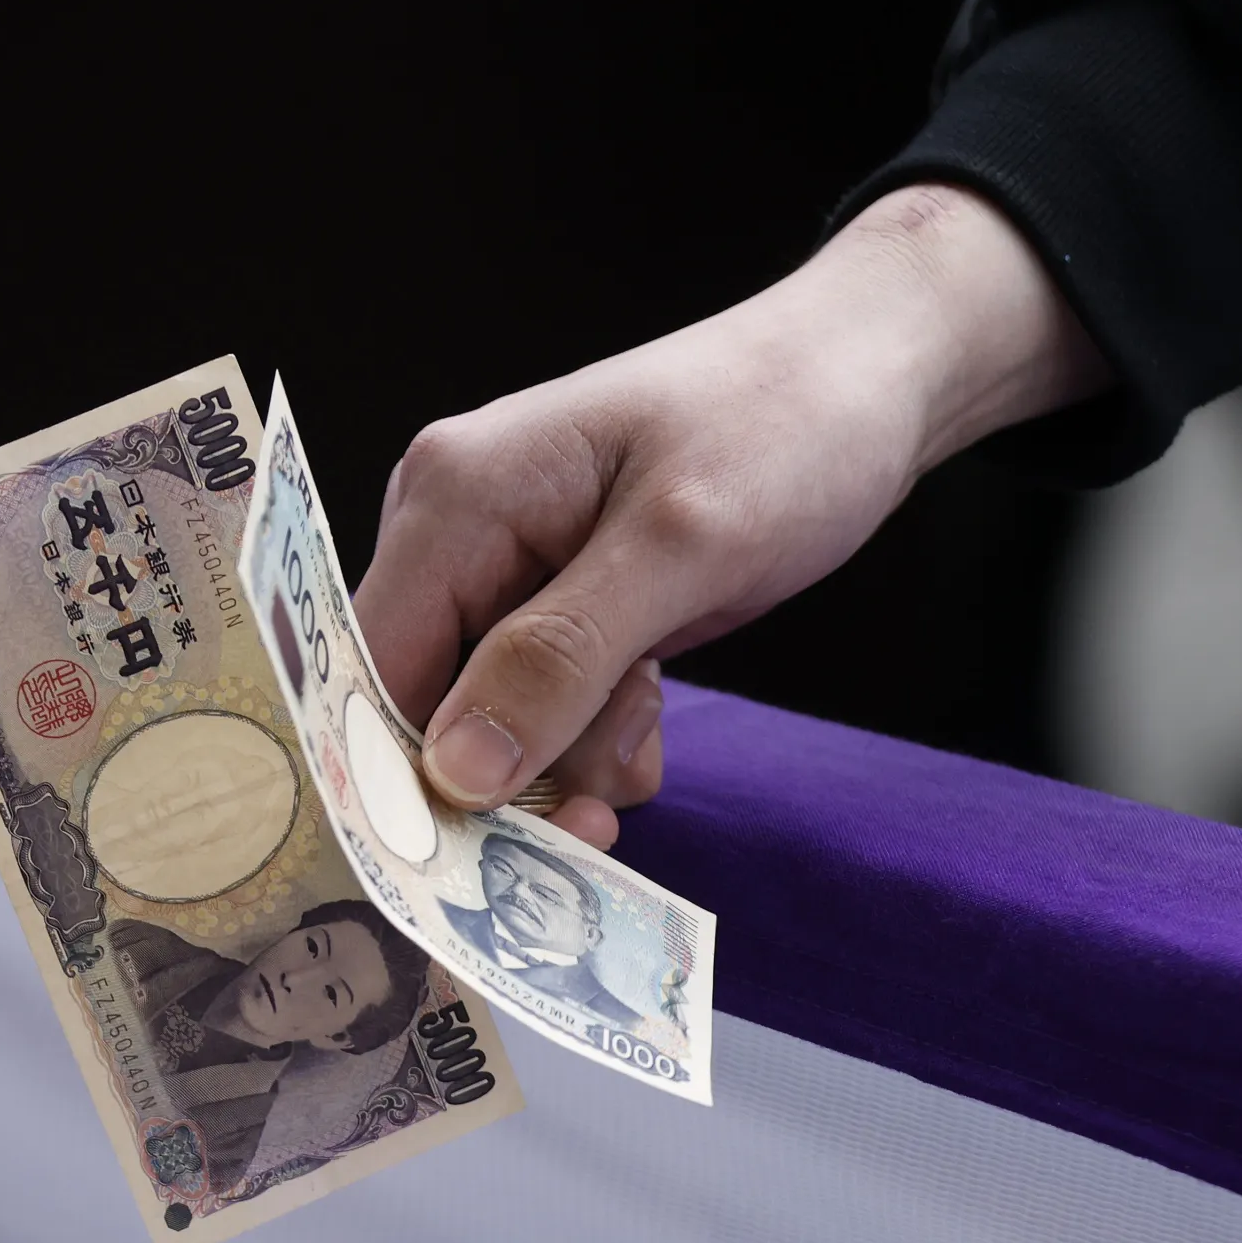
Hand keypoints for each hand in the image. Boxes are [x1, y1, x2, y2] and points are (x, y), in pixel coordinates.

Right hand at [354, 185, 1107, 847]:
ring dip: (572, 751)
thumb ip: (560, 658)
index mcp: (455, 495)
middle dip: (511, 769)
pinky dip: (597, 731)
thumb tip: (454, 772)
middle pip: (428, 704)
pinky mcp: (562, 602)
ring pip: (496, 721)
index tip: (467, 864)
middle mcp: (459, 530)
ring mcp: (510, 568)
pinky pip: (547, 705)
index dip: (398, 771)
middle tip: (596, 810)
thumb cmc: (785, 427)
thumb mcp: (681, 547)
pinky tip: (652, 706)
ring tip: (650, 711)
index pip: (370, 664)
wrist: (871, 378)